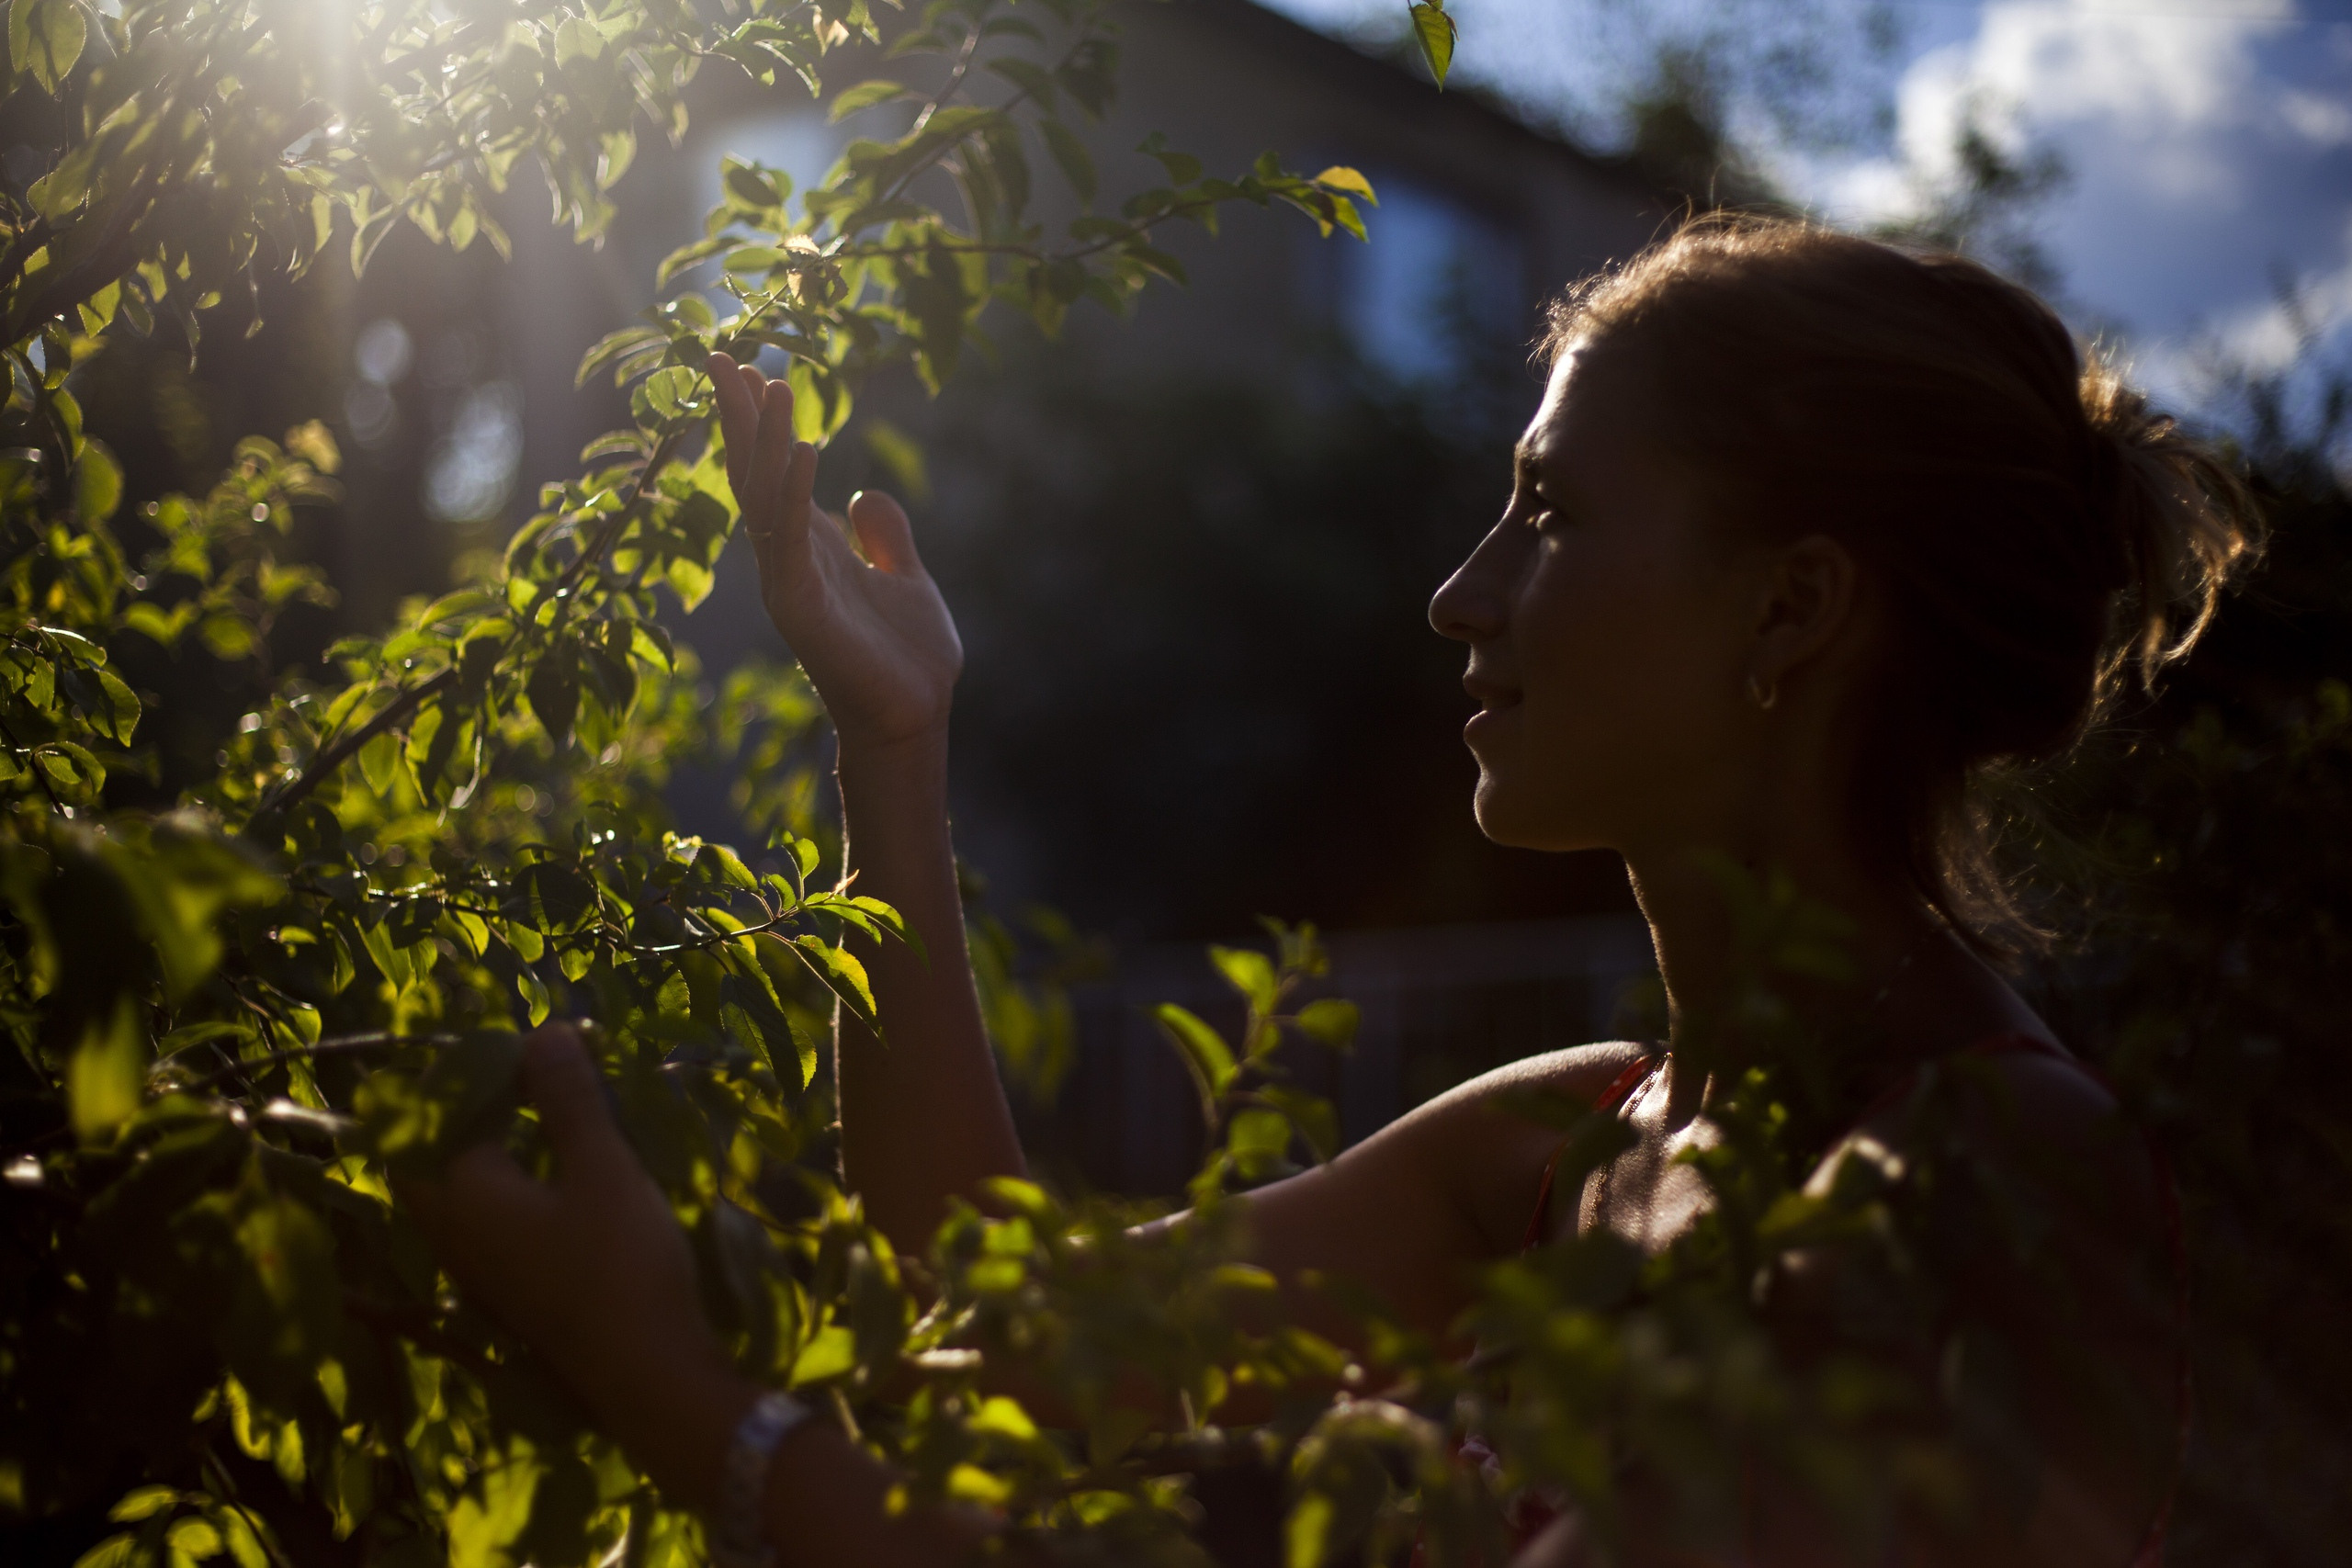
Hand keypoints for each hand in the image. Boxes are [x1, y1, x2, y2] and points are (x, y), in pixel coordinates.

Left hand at [399, 1024, 751, 1509]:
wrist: (646, 1370)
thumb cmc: (619, 1261)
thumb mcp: (602, 1168)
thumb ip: (568, 1100)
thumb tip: (544, 1031)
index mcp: (461, 1192)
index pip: (440, 1112)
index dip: (477, 1070)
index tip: (528, 1046)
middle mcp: (452, 1230)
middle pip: (426, 1154)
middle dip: (462, 1109)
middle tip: (518, 1076)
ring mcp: (477, 1265)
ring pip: (452, 1189)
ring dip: (482, 1146)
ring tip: (536, 1113)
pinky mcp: (507, 1286)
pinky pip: (481, 1218)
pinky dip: (502, 1183)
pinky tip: (550, 1175)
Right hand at [708, 352, 962, 753]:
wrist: (915, 717)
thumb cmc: (907, 657)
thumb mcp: (906, 577)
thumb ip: (885, 538)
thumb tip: (867, 494)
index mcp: (810, 548)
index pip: (770, 473)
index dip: (756, 424)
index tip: (747, 371)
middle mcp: (787, 560)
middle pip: (752, 475)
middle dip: (738, 418)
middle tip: (722, 358)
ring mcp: (788, 583)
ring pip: (763, 500)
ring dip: (761, 442)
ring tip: (765, 385)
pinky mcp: (801, 609)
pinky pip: (789, 542)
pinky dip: (792, 495)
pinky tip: (800, 451)